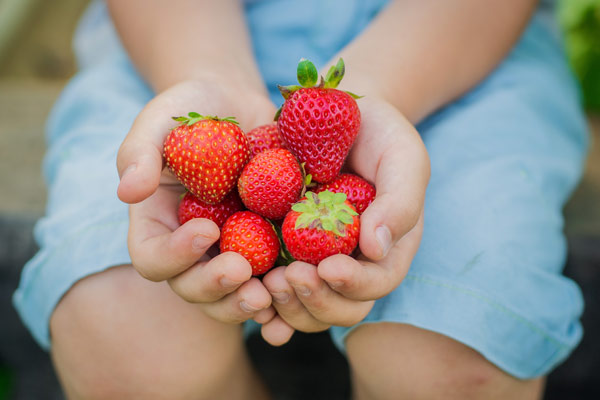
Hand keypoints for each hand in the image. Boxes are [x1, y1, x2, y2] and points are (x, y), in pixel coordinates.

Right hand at [117, 79, 278, 323]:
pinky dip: (284, 290)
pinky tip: (303, 284)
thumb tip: (127, 191)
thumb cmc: (192, 111)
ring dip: (248, 300)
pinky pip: (271, 277)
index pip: (153, 258)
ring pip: (232, 295)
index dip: (174, 255)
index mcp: (159, 226)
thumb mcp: (161, 121)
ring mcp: (230, 251)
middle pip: (193, 287)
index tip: (206, 229)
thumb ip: (140, 152)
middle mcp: (192, 249)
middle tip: (242, 273)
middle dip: (215, 287)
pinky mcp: (266, 247)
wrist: (239, 107)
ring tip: (272, 292)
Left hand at [261, 97, 429, 341]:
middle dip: (316, 301)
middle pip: (340, 307)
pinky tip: (246, 289)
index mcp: (385, 247)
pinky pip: (268, 285)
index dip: (355, 284)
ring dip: (286, 305)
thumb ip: (400, 201)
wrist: (332, 113)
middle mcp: (350, 261)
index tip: (329, 267)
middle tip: (290, 277)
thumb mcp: (401, 156)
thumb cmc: (376, 132)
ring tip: (266, 281)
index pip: (377, 282)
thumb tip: (376, 249)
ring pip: (304, 307)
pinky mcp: (278, 247)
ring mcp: (312, 259)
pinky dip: (259, 300)